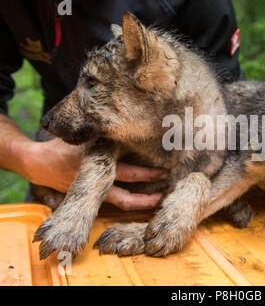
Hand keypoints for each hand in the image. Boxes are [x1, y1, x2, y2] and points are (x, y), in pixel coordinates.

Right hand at [24, 138, 167, 209]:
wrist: (39, 164)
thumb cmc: (65, 145)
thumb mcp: (85, 136)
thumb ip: (103, 131)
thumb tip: (130, 118)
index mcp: (98, 164)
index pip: (130, 173)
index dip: (149, 174)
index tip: (167, 170)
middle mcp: (98, 182)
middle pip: (128, 197)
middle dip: (150, 196)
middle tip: (168, 189)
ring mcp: (94, 193)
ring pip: (122, 204)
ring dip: (142, 203)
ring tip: (160, 199)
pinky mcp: (92, 197)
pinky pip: (114, 204)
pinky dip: (130, 201)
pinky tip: (144, 198)